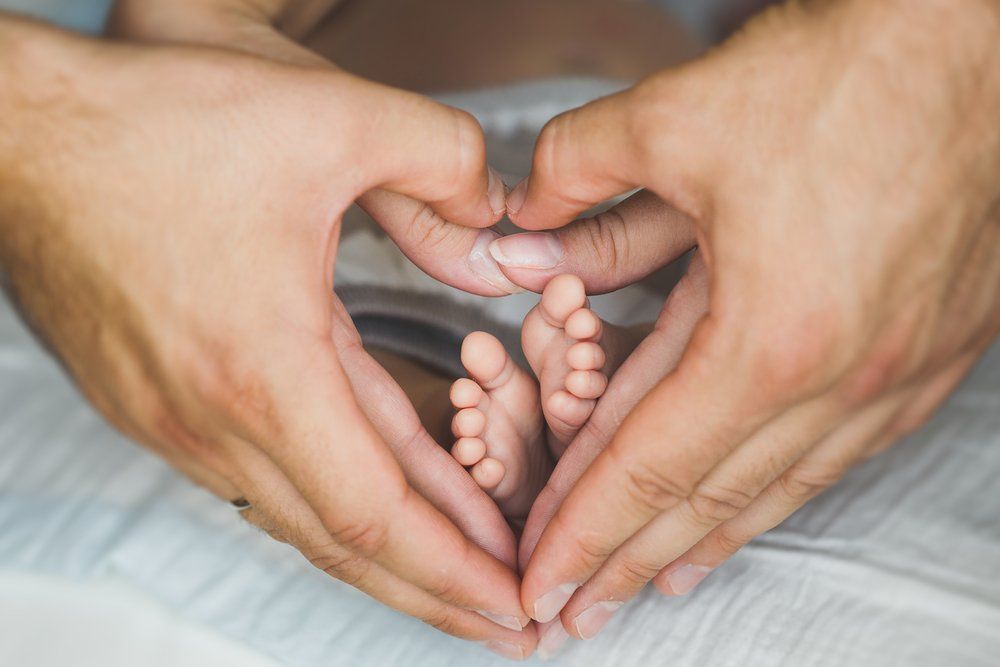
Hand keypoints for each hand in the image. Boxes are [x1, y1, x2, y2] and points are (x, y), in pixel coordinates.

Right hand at [0, 19, 533, 653]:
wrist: (21, 132)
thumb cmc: (149, 126)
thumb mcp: (327, 113)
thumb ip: (440, 153)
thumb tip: (497, 209)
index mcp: (263, 369)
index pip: (377, 513)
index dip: (457, 566)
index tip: (517, 602)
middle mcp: (213, 420)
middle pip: (347, 543)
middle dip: (439, 591)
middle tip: (514, 627)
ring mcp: (179, 421)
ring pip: (307, 517)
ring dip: (389, 556)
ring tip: (460, 585)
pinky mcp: (162, 402)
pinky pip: (270, 477)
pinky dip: (336, 503)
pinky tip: (375, 506)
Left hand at [497, 0, 999, 638]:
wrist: (976, 41)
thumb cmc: (844, 76)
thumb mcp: (674, 118)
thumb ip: (574, 177)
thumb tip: (521, 222)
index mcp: (770, 336)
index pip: (647, 464)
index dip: (582, 526)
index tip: (538, 575)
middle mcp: (841, 379)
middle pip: (705, 497)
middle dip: (626, 559)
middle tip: (572, 610)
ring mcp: (893, 375)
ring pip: (775, 488)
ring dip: (702, 543)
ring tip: (647, 586)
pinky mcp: (925, 354)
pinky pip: (834, 452)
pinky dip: (776, 492)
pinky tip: (751, 510)